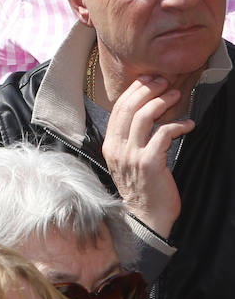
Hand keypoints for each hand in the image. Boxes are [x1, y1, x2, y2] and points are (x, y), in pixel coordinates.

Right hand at [102, 76, 194, 237]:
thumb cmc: (142, 189)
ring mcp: (132, 155)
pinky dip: (178, 125)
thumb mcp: (127, 161)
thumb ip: (131, 140)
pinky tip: (189, 124)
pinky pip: (163, 134)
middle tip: (164, 82)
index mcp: (110, 144)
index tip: (149, 80)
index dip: (134, 91)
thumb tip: (146, 114)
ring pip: (144, 116)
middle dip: (148, 90)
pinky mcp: (149, 163)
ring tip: (177, 96)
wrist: (145, 218)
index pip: (118, 109)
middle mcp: (117, 148)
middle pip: (129, 108)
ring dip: (162, 102)